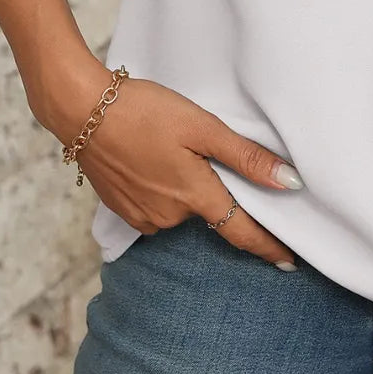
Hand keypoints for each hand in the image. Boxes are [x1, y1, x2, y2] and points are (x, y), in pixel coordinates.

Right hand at [36, 64, 303, 268]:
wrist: (82, 110)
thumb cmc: (144, 112)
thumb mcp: (202, 127)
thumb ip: (247, 158)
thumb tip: (290, 184)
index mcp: (195, 195)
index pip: (242, 232)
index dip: (268, 248)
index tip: (290, 263)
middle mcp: (170, 215)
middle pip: (209, 213)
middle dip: (214, 192)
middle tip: (203, 156)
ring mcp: (143, 216)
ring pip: (181, 208)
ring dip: (185, 189)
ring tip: (173, 151)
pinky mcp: (122, 209)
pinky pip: (157, 207)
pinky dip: (162, 189)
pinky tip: (152, 161)